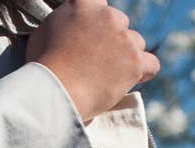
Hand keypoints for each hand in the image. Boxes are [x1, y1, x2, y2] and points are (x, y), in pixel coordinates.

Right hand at [26, 0, 159, 122]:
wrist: (53, 91)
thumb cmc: (42, 68)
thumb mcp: (44, 32)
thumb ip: (64, 22)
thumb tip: (70, 28)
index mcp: (84, 4)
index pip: (99, 0)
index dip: (96, 17)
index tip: (91, 31)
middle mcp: (108, 16)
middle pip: (119, 22)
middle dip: (110, 39)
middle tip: (94, 61)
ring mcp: (124, 39)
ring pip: (135, 43)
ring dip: (125, 56)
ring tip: (106, 76)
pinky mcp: (135, 62)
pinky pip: (151, 64)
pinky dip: (143, 72)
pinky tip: (130, 79)